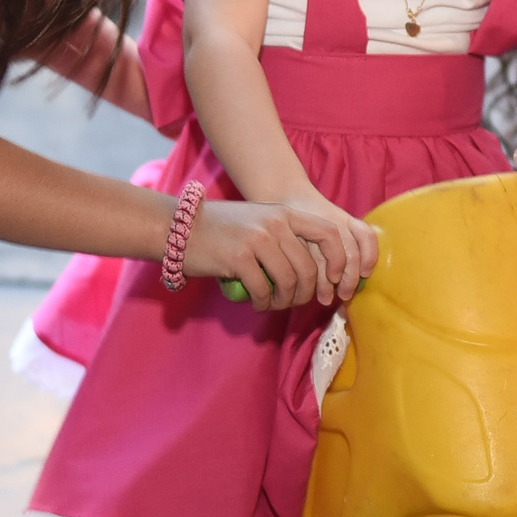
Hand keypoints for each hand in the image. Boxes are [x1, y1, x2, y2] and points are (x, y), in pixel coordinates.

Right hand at [184, 196, 377, 309]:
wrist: (178, 227)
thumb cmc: (221, 229)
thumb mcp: (258, 220)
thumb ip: (285, 237)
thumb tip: (315, 272)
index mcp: (285, 212)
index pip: (329, 234)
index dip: (338, 262)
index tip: (332, 282)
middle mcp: (276, 223)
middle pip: (310, 268)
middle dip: (306, 293)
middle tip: (294, 302)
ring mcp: (258, 239)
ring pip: (290, 283)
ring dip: (285, 301)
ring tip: (274, 303)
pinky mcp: (239, 258)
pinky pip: (264, 291)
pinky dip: (264, 302)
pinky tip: (258, 302)